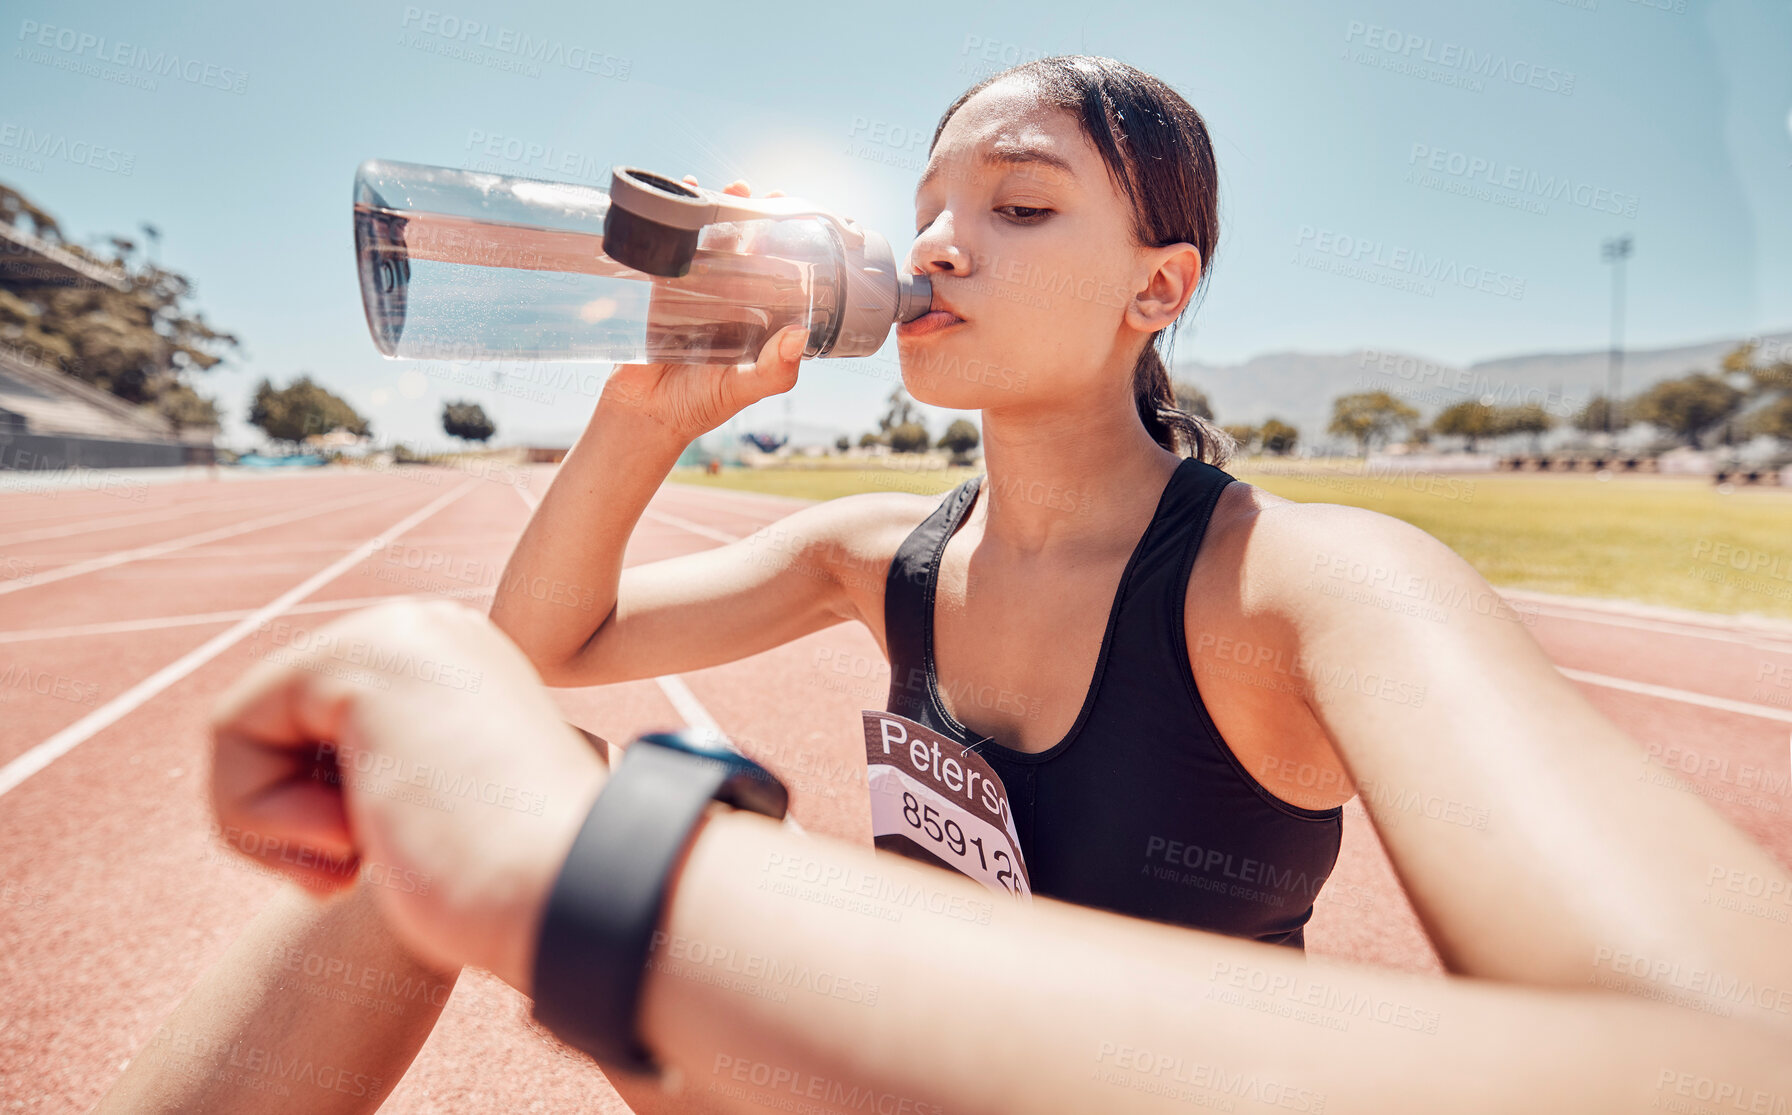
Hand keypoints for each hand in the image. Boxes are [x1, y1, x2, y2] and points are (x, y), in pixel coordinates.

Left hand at [207, 598, 607, 992]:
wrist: (567, 900)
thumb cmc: (514, 892)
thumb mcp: (433, 819)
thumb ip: (376, 778)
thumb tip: (308, 780)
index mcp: (457, 665)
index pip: (311, 727)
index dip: (311, 817)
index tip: (373, 870)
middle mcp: (428, 630)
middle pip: (269, 720)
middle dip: (283, 817)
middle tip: (350, 875)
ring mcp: (397, 634)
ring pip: (242, 726)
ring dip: (269, 823)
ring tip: (351, 861)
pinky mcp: (359, 660)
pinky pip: (231, 731)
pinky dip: (258, 813)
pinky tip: (347, 838)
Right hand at [600, 175, 806, 442]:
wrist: (645, 416)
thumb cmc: (700, 406)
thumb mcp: (745, 389)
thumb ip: (775, 371)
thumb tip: (798, 335)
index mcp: (753, 316)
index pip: (773, 269)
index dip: (782, 239)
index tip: (791, 211)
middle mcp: (725, 299)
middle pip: (739, 245)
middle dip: (745, 214)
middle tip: (750, 191)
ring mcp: (690, 292)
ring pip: (703, 242)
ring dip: (707, 211)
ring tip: (713, 188)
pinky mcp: (656, 291)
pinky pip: (664, 252)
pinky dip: (668, 226)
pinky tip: (673, 202)